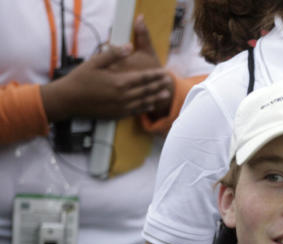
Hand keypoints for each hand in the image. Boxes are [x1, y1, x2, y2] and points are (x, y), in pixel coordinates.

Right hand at [40, 18, 170, 122]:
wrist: (68, 100)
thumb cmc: (79, 79)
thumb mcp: (95, 62)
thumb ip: (113, 54)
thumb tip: (129, 46)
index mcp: (119, 82)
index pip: (143, 77)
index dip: (155, 75)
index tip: (164, 72)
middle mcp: (123, 96)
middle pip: (146, 90)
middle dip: (159, 85)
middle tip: (170, 82)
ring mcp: (121, 107)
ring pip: (143, 102)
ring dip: (155, 97)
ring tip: (165, 94)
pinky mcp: (117, 114)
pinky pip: (135, 111)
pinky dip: (144, 108)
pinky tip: (150, 105)